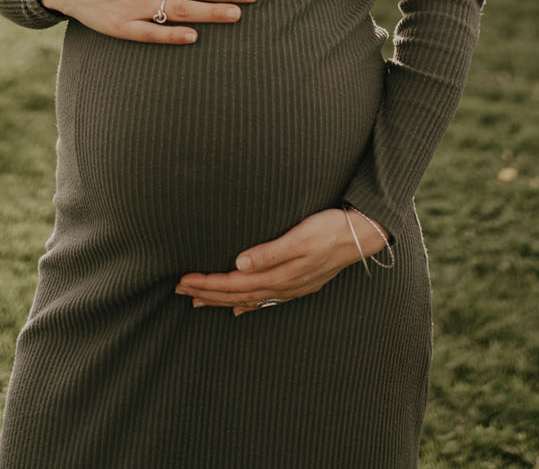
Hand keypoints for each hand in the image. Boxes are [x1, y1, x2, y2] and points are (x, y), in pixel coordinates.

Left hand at [174, 208, 391, 314]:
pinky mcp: (297, 282)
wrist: (360, 235)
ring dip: (222, 299)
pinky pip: (265, 299)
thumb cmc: (329, 229)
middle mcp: (281, 286)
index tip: (182, 280)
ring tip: (198, 300)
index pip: (233, 283)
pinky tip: (239, 309)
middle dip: (206, 293)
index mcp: (278, 275)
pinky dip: (248, 304)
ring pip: (248, 298)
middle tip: (178, 290)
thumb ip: (269, 252)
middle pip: (236, 294)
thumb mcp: (300, 237)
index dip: (207, 284)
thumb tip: (238, 264)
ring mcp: (290, 287)